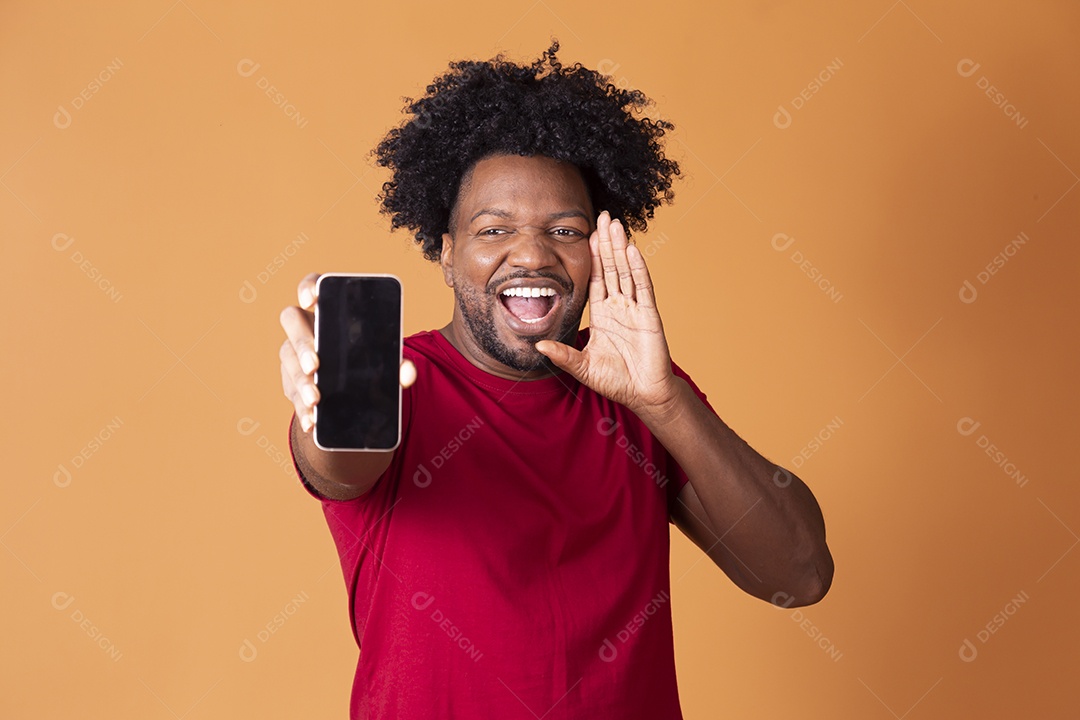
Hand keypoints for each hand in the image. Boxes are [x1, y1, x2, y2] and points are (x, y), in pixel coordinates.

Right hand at [279, 273, 415, 432]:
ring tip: (316, 399)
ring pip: (289, 361)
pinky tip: (312, 420)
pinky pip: (291, 393)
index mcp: (327, 309)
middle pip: (291, 323)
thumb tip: (408, 373)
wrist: (353, 389)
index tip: (312, 300)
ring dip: (301, 382)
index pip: (311, 285)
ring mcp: (293, 354)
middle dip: (302, 344)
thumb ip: (397, 363)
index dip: (308, 287)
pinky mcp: (291, 382)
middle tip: (315, 365)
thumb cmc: (367, 360)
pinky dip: (302, 409)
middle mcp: (304, 326)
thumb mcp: (383, 359)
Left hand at [535, 211, 678, 417]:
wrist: (644, 395)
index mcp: (603, 314)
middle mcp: (619, 307)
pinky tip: (632, 249)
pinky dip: (637, 268)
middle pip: (611, 268)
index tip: (586, 234)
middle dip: (606, 243)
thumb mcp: (582, 368)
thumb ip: (562, 355)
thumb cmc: (616, 381)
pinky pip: (642, 288)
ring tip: (616, 224)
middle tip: (602, 216)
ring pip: (626, 271)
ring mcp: (635, 309)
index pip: (596, 279)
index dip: (592, 257)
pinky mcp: (649, 316)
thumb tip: (537, 346)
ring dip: (620, 248)